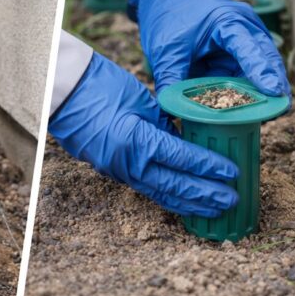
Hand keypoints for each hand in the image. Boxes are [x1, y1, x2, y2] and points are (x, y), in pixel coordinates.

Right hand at [48, 52, 239, 217]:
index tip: (232, 173)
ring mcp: (119, 171)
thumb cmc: (100, 85)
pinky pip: (147, 188)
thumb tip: (186, 141)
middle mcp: (128, 163)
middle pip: (175, 185)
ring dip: (190, 203)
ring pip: (161, 193)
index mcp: (137, 141)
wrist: (61, 89)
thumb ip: (165, 124)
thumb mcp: (141, 100)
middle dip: (206, 195)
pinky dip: (169, 196)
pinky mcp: (113, 171)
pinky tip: (186, 202)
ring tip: (215, 210)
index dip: (209, 168)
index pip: (182, 159)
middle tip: (232, 201)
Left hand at [129, 0, 289, 97]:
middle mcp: (244, 28)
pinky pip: (247, 73)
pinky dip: (248, 89)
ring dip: (262, 90)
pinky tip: (250, 107)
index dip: (262, 71)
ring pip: (261, 68)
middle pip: (267, 58)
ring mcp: (245, 38)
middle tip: (279, 109)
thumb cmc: (169, 14)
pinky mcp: (240, 51)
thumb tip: (171, 113)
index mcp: (227, 21)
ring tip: (269, 114)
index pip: (249, 48)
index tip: (274, 91)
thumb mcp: (165, 49)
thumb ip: (170, 79)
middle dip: (275, 83)